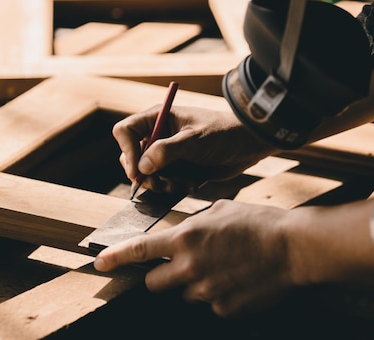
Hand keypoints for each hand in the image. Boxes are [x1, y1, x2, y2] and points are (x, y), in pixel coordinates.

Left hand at [93, 199, 292, 316]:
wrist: (293, 248)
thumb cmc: (258, 223)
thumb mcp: (220, 210)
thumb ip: (195, 224)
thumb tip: (184, 234)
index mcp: (185, 238)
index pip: (139, 251)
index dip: (115, 258)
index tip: (99, 263)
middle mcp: (189, 267)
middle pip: (154, 283)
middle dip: (161, 277)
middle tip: (180, 267)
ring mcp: (206, 292)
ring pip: (185, 294)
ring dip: (194, 285)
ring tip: (223, 270)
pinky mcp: (223, 309)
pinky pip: (211, 305)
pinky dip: (219, 296)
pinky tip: (238, 282)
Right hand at [113, 106, 275, 193]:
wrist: (248, 145)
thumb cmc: (223, 134)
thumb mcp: (194, 140)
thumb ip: (166, 151)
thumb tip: (141, 167)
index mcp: (158, 118)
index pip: (125, 131)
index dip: (127, 151)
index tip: (138, 171)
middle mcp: (157, 135)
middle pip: (131, 156)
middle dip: (142, 174)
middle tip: (157, 184)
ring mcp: (166, 153)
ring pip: (145, 174)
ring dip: (159, 184)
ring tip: (179, 185)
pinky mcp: (176, 168)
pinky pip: (162, 182)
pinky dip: (171, 187)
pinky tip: (190, 184)